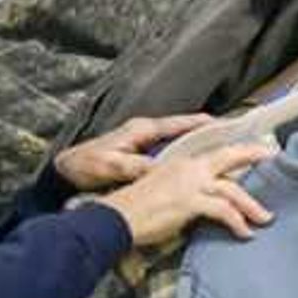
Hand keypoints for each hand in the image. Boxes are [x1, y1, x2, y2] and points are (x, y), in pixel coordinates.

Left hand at [52, 113, 215, 191]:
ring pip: (178, 143)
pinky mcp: (139, 156)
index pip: (179, 124)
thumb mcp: (112, 165)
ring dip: (197, 149)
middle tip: (234, 140)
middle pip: (184, 131)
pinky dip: (183, 159)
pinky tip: (194, 172)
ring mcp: (142, 143)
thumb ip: (137, 167)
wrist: (64, 174)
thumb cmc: (85, 167)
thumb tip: (162, 171)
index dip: (203, 124)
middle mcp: (144, 132)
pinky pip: (168, 155)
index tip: (226, 125)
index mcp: (141, 130)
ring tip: (222, 156)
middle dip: (207, 135)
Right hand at [102, 141, 274, 250]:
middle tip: (270, 157)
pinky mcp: (190, 201)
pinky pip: (223, 211)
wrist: (117, 217)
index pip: (213, 153)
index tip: (250, 150)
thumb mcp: (162, 189)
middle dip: (252, 155)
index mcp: (181, 162)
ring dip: (251, 206)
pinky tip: (244, 233)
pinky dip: (237, 222)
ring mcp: (190, 183)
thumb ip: (185, 191)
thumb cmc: (134, 209)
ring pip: (232, 190)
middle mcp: (188, 168)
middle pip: (228, 156)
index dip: (234, 151)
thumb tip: (202, 204)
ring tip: (265, 218)